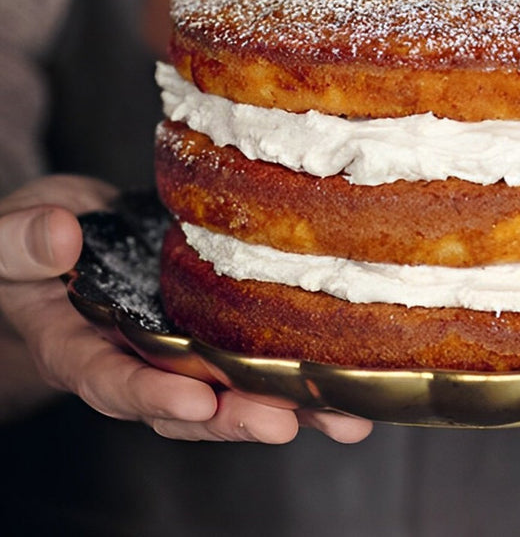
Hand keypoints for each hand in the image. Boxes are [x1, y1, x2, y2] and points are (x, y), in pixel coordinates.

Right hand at [0, 175, 372, 443]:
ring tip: (344, 417)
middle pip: (187, 402)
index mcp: (77, 347)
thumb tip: (59, 237)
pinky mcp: (209, 320)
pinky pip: (250, 349)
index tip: (196, 404)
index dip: (151, 396)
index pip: (112, 380)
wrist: (58, 238)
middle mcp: (134, 357)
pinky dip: (294, 364)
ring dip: (287, 405)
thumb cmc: (23, 248)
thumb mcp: (6, 241)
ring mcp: (176, 344)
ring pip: (231, 386)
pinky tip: (345, 373)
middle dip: (237, 416)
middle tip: (286, 423)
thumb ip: (21, 245)